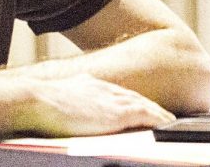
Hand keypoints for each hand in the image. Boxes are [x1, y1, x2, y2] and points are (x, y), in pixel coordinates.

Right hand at [19, 74, 174, 136]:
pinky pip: (146, 114)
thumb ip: (72, 103)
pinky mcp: (117, 112)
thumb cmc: (40, 104)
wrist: (37, 99)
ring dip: (159, 114)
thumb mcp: (60, 99)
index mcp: (92, 86)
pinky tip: (168, 124)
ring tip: (172, 122)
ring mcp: (112, 99)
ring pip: (145, 105)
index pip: (120, 95)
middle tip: (167, 116)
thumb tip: (69, 110)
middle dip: (152, 107)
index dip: (135, 102)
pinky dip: (158, 119)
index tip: (145, 109)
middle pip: (136, 98)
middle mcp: (106, 89)